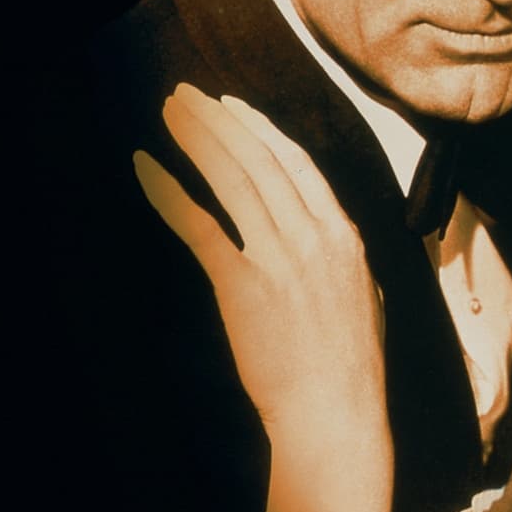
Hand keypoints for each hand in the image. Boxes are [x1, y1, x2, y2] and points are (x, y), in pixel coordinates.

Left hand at [132, 84, 386, 443]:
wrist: (337, 417)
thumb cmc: (349, 371)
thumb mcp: (365, 299)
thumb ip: (344, 259)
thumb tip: (330, 235)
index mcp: (344, 236)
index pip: (298, 163)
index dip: (260, 129)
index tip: (232, 107)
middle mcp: (314, 237)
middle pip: (260, 159)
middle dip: (220, 120)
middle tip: (186, 95)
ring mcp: (279, 259)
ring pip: (233, 178)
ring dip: (197, 138)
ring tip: (169, 112)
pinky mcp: (243, 285)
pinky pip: (199, 225)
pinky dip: (169, 191)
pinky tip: (146, 166)